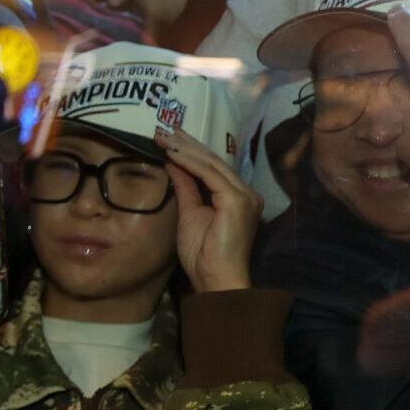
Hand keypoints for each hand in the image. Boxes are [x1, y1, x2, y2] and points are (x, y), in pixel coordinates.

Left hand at [158, 127, 262, 291]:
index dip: (190, 150)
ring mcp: (245, 195)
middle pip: (213, 160)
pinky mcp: (237, 201)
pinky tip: (173, 153)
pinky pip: (210, 175)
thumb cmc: (203, 255)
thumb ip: (185, 188)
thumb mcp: (189, 214)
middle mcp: (246, 192)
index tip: (168, 138)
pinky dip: (190, 162)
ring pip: (211, 164)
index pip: (212, 166)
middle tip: (163, 130)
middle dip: (187, 144)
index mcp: (237, 196)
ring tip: (163, 137)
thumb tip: (172, 163)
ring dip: (185, 149)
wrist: (216, 280)